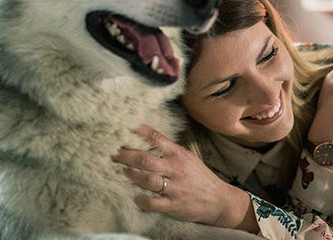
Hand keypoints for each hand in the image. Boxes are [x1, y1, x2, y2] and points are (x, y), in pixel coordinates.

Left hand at [112, 125, 256, 231]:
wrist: (219, 200)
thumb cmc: (199, 177)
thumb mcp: (187, 157)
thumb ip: (168, 150)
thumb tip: (145, 139)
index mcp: (178, 154)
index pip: (155, 138)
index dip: (138, 131)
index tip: (123, 127)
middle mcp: (175, 169)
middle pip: (145, 159)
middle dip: (126, 156)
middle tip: (113, 154)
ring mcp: (174, 188)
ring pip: (146, 180)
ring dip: (131, 176)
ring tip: (124, 172)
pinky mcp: (173, 205)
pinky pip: (152, 202)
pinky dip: (141, 200)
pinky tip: (136, 197)